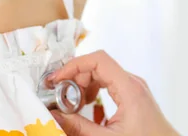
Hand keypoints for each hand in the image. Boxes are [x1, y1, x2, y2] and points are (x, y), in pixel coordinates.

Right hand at [49, 50, 178, 135]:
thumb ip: (78, 127)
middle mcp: (133, 83)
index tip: (57, 79)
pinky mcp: (133, 95)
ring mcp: (134, 88)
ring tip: (72, 104)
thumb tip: (53, 116)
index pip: (98, 60)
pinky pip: (109, 83)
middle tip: (60, 95)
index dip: (74, 65)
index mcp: (129, 88)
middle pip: (98, 66)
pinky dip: (93, 91)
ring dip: (83, 85)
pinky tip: (86, 106)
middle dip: (75, 78)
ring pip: (102, 74)